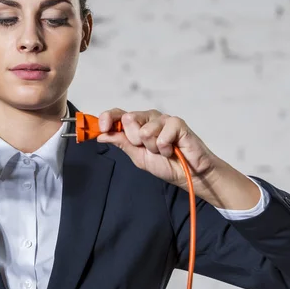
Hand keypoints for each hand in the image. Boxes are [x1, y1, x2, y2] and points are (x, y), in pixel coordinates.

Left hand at [96, 108, 217, 190]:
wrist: (188, 174)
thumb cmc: (166, 164)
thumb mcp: (137, 156)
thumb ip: (121, 142)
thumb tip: (100, 135)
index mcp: (137, 124)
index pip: (118, 113)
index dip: (107, 117)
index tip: (102, 128)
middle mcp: (148, 118)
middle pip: (128, 119)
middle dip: (135, 140)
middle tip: (149, 149)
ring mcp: (162, 119)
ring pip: (144, 130)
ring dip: (152, 147)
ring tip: (163, 151)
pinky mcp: (176, 122)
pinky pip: (161, 136)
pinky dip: (165, 148)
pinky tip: (173, 149)